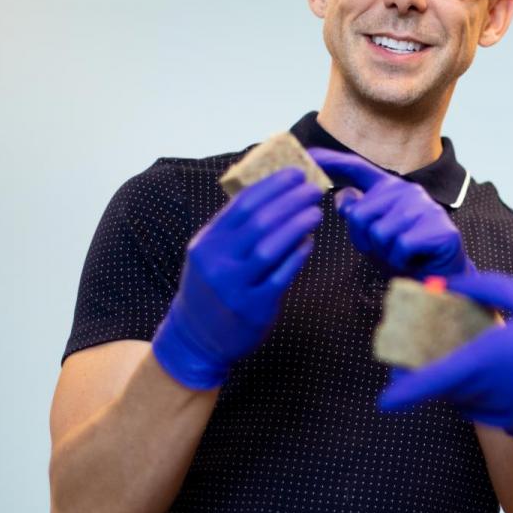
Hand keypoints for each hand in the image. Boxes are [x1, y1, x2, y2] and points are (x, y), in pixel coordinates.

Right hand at [151, 168, 320, 389]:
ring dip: (297, 225)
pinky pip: (281, 276)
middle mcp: (217, 261)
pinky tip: (309, 242)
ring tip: (316, 211)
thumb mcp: (210, 254)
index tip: (296, 173)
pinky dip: (297, 256)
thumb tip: (274, 195)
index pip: (242, 204)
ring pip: (270, 247)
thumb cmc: (211, 288)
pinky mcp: (253, 306)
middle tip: (314, 189)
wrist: (196, 338)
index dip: (273, 185)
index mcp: (207, 242)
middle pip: (259, 221)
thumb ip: (234, 229)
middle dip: (290, 200)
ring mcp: (234, 285)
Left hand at [310, 148, 472, 278]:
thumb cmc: (406, 253)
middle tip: (386, 248)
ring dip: (386, 253)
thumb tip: (341, 197)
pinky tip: (414, 258)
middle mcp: (407, 191)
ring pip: (379, 233)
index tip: (308, 152)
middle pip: (360, 215)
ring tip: (402, 253)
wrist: (443, 275)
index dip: (331, 160)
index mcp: (390, 188)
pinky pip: (400, 247)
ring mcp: (424, 207)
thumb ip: (360, 213)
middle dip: (365, 240)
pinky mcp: (438, 227)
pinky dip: (402, 261)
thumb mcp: (375, 234)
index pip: (357, 168)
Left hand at [377, 271, 512, 424]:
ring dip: (460, 390)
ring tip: (458, 361)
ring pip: (472, 407)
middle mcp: (501, 390)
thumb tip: (447, 287)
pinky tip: (494, 376)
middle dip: (432, 382)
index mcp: (493, 357)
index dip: (406, 393)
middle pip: (450, 395)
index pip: (437, 380)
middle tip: (421, 359)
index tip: (384, 401)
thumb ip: (482, 291)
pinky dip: (485, 398)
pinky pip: (496, 414)